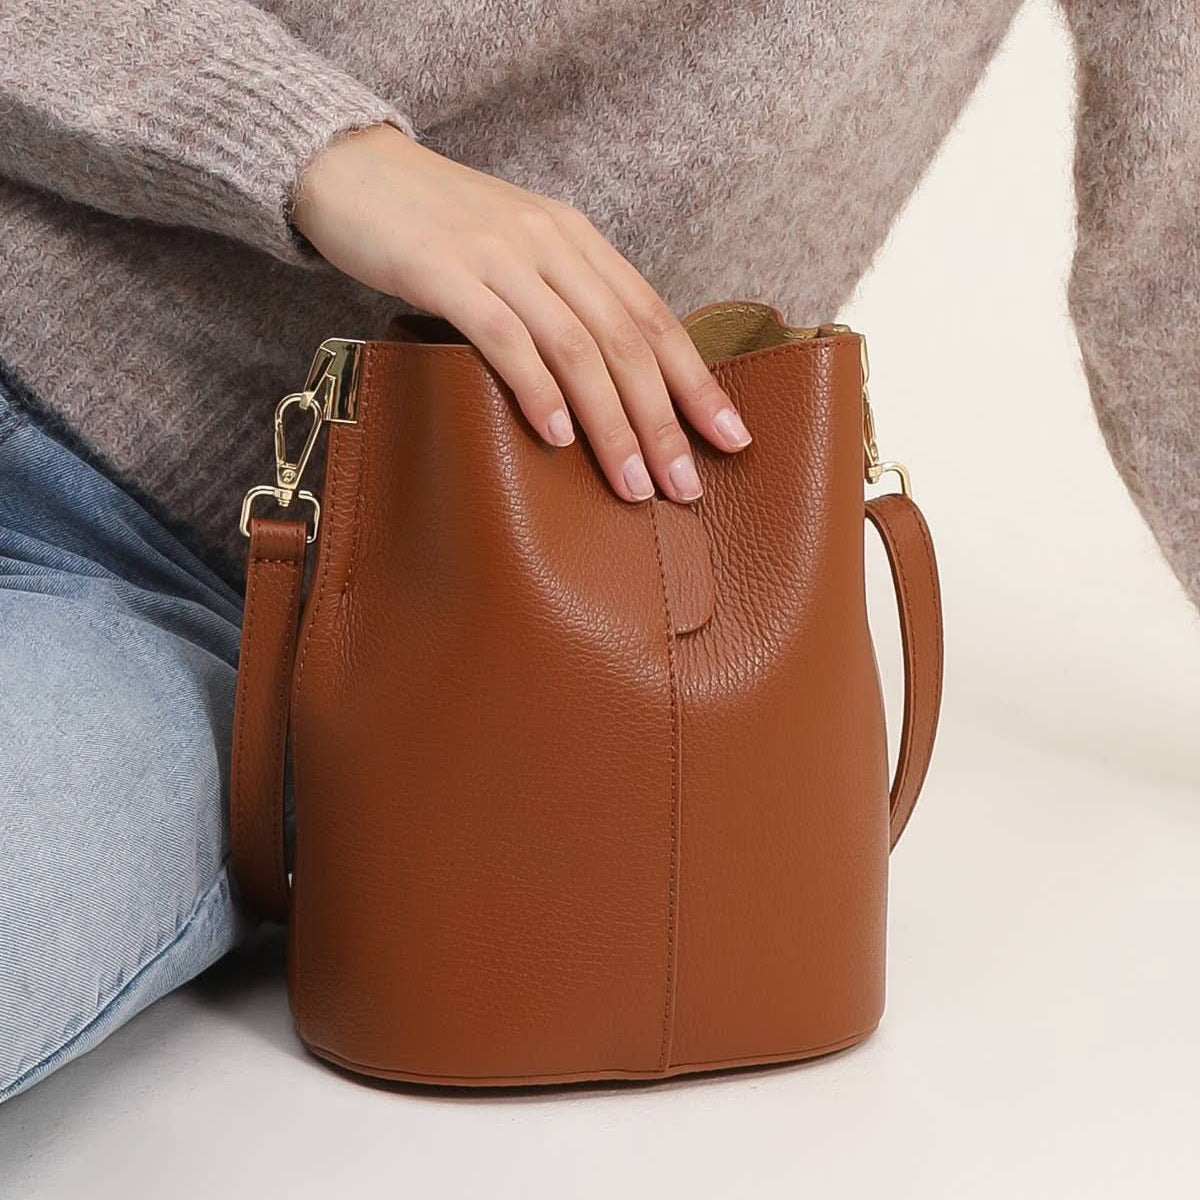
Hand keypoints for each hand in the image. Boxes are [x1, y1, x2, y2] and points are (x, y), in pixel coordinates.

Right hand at [291, 123, 752, 502]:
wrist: (352, 166)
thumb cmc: (440, 226)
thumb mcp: (518, 252)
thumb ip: (562, 302)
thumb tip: (606, 384)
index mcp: (578, 240)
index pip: (654, 318)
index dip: (698, 383)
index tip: (732, 439)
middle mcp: (551, 243)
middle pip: (626, 342)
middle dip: (664, 421)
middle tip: (685, 486)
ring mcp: (498, 256)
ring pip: (576, 347)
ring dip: (611, 423)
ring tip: (633, 484)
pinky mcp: (442, 271)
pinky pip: (504, 336)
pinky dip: (537, 388)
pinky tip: (559, 436)